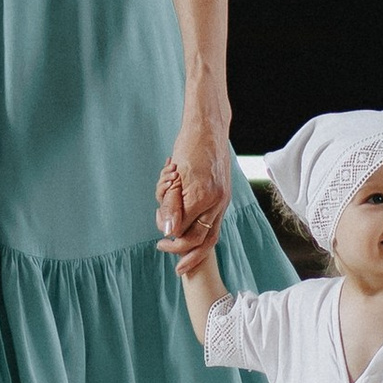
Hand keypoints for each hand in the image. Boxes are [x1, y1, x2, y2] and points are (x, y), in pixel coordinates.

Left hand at [156, 115, 230, 275]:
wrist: (209, 128)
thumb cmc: (189, 147)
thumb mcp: (175, 176)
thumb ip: (172, 205)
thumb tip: (169, 232)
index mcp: (204, 197)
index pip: (184, 230)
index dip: (169, 234)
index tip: (159, 239)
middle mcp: (218, 202)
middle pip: (202, 240)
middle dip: (183, 251)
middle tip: (165, 250)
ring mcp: (223, 200)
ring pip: (211, 235)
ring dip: (194, 248)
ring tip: (179, 254)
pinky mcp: (222, 196)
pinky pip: (214, 222)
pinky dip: (201, 232)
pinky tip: (190, 234)